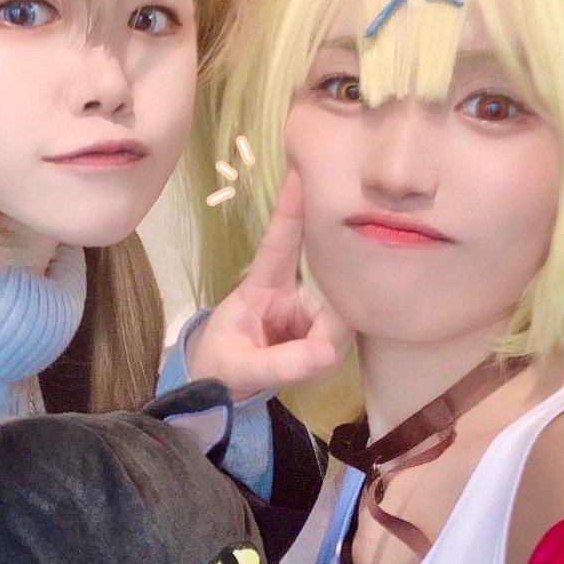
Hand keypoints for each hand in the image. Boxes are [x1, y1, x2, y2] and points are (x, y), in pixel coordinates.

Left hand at [187, 169, 352, 400]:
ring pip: (343, 316)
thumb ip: (279, 364)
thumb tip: (327, 353)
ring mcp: (313, 308)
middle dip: (328, 318)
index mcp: (263, 285)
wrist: (221, 389)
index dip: (291, 211)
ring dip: (327, 345)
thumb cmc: (221, 365)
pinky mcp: (326, 329)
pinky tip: (310, 363)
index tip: (300, 174)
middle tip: (311, 351)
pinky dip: (328, 356)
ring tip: (295, 363)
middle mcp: (294, 288)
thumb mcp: (239, 368)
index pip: (279, 243)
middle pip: (330, 282)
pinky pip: (342, 337)